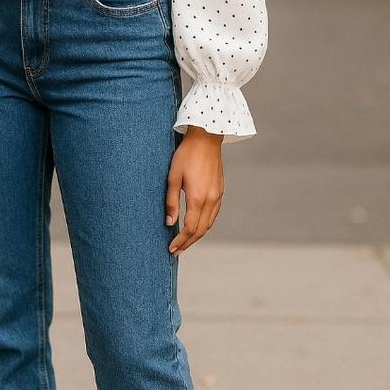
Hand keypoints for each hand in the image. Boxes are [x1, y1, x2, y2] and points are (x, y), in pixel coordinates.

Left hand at [165, 126, 224, 254]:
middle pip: (200, 230)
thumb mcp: (173, 176)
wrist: (206, 138)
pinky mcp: (220, 190)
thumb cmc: (186, 154)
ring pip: (209, 224)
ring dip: (197, 235)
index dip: (181, 241)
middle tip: (176, 251)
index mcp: (198, 198)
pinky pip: (213, 214)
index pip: (190, 228)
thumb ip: (171, 201)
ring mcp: (217, 195)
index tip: (171, 249)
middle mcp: (211, 200)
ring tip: (185, 241)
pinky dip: (204, 224)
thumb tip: (169, 222)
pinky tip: (196, 224)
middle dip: (188, 243)